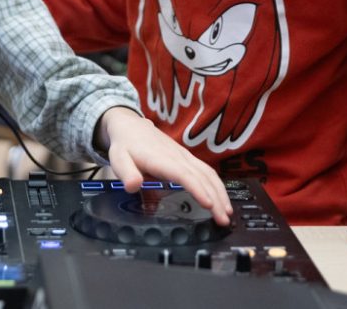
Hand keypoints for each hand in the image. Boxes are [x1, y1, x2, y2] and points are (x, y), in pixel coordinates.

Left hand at [96, 107, 231, 224]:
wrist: (131, 126)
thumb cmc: (125, 145)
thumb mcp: (118, 159)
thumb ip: (126, 172)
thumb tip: (133, 186)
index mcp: (162, 160)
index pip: (185, 175)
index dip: (198, 189)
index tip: (208, 204)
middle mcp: (178, 157)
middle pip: (203, 177)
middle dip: (216, 198)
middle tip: (224, 220)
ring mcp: (185, 157)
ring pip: (209, 174)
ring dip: (221, 193)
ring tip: (227, 213)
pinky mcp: (188, 158)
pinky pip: (207, 171)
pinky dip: (217, 185)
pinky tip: (221, 198)